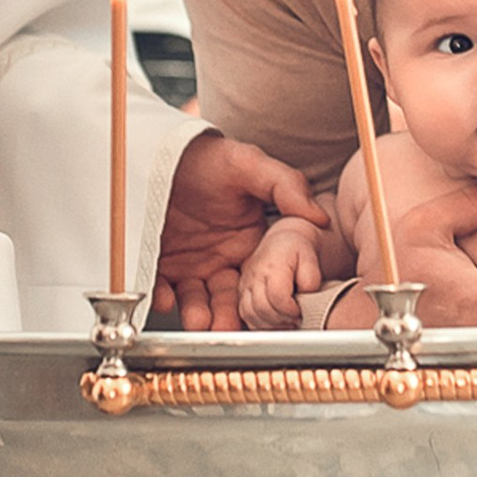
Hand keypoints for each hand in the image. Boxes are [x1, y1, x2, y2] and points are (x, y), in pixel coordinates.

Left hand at [152, 132, 325, 330]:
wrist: (158, 148)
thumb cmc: (205, 155)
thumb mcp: (247, 164)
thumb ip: (285, 186)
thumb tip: (319, 216)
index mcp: (247, 241)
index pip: (259, 279)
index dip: (261, 298)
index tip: (262, 313)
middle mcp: (221, 257)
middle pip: (228, 297)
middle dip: (228, 316)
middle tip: (226, 328)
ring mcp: (189, 262)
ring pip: (197, 300)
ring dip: (198, 314)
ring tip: (199, 322)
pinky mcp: (159, 263)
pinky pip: (161, 289)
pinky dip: (162, 299)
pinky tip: (165, 299)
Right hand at [236, 213, 333, 329]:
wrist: (283, 241)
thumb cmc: (298, 250)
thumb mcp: (311, 260)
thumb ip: (311, 280)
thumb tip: (305, 299)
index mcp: (272, 266)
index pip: (277, 297)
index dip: (291, 310)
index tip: (301, 311)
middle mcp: (254, 275)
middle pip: (262, 309)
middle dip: (283, 320)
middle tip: (297, 319)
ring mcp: (245, 285)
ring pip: (251, 315)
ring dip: (271, 325)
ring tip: (287, 321)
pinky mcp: (241, 293)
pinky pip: (245, 316)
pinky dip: (260, 324)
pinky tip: (275, 322)